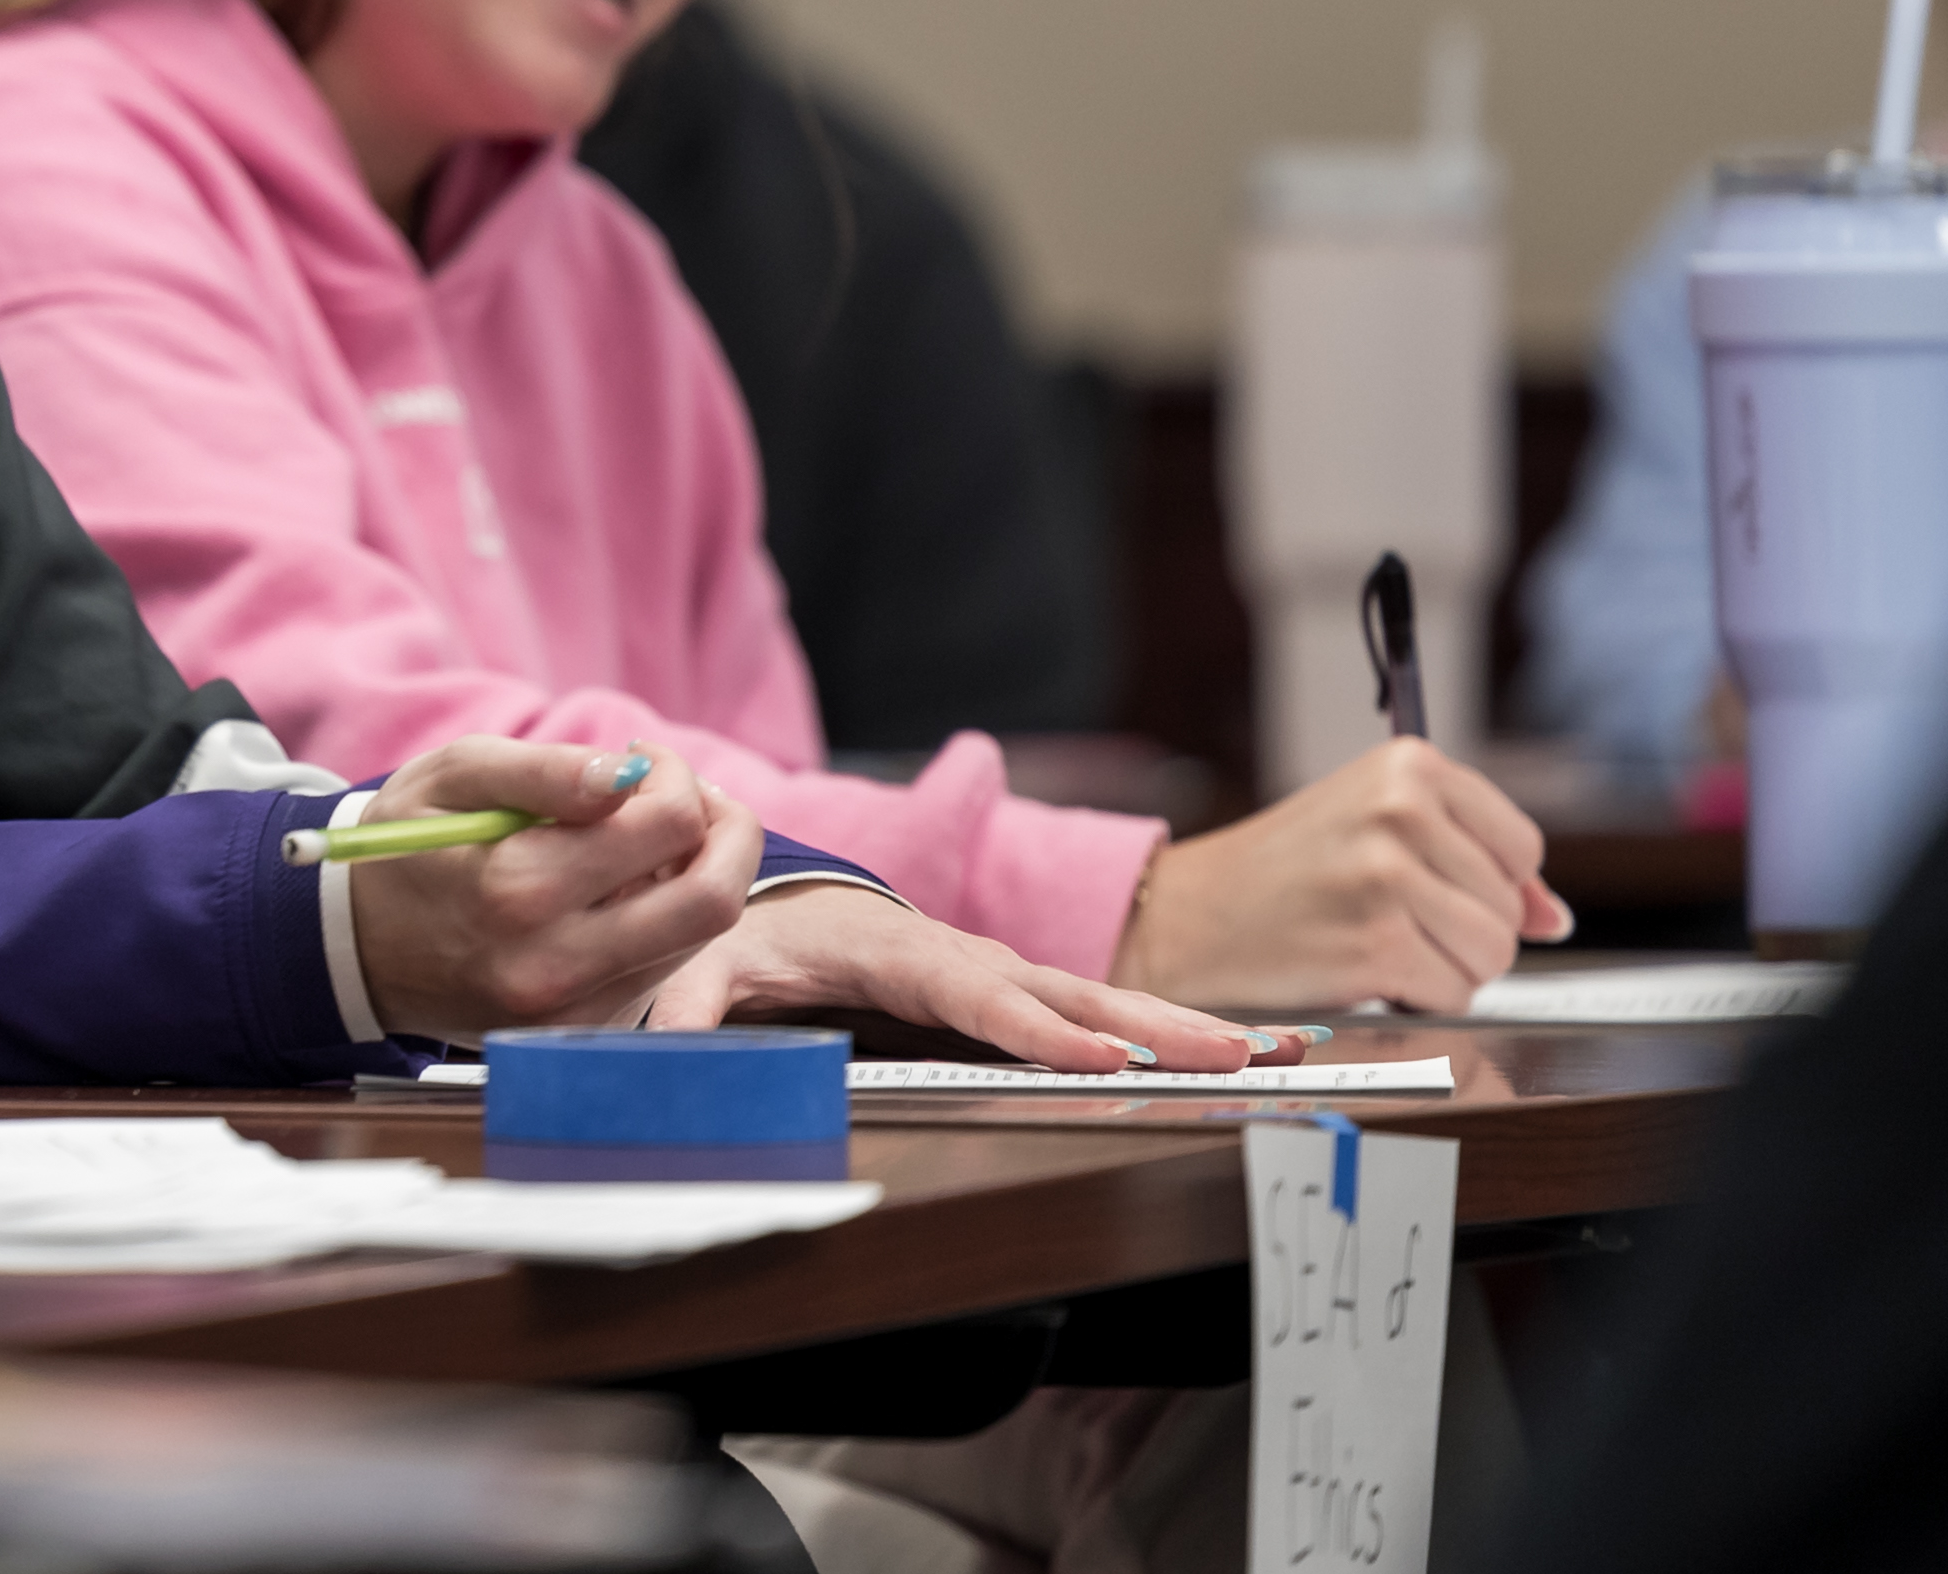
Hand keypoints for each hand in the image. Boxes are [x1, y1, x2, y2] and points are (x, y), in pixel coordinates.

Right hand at [345, 740, 759, 1045]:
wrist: (354, 951)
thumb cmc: (407, 848)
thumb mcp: (452, 777)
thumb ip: (543, 768)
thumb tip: (629, 774)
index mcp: (519, 888)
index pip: (667, 826)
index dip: (676, 777)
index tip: (643, 760)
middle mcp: (555, 964)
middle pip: (715, 901)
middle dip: (728, 832)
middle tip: (692, 797)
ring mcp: (574, 1012)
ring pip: (699, 936)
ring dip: (696, 873)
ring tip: (645, 837)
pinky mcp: (583, 1033)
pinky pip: (665, 969)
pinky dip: (663, 918)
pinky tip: (621, 891)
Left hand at [645, 880, 1311, 1069]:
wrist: (776, 893)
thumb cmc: (749, 932)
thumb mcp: (704, 963)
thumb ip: (693, 1007)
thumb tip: (676, 1049)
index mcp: (895, 952)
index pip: (971, 995)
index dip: (1032, 1025)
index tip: (1095, 1055)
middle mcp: (962, 957)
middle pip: (1064, 992)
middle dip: (1147, 1025)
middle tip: (1232, 1055)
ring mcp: (1000, 971)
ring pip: (1099, 998)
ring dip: (1181, 1027)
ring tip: (1270, 1051)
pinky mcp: (1019, 989)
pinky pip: (1098, 1009)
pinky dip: (1165, 1029)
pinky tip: (1236, 1051)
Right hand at [1113, 739, 1570, 1011]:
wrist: (1193, 914)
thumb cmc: (1288, 873)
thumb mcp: (1378, 832)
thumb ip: (1473, 863)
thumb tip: (1554, 919)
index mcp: (1409, 765)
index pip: (1521, 846)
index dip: (1487, 883)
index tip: (1428, 885)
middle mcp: (1403, 809)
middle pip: (1509, 907)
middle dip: (1461, 930)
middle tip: (1385, 916)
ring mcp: (1389, 876)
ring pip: (1493, 954)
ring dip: (1447, 969)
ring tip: (1379, 943)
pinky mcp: (1378, 943)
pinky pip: (1455, 994)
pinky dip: (1419, 997)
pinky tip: (1364, 970)